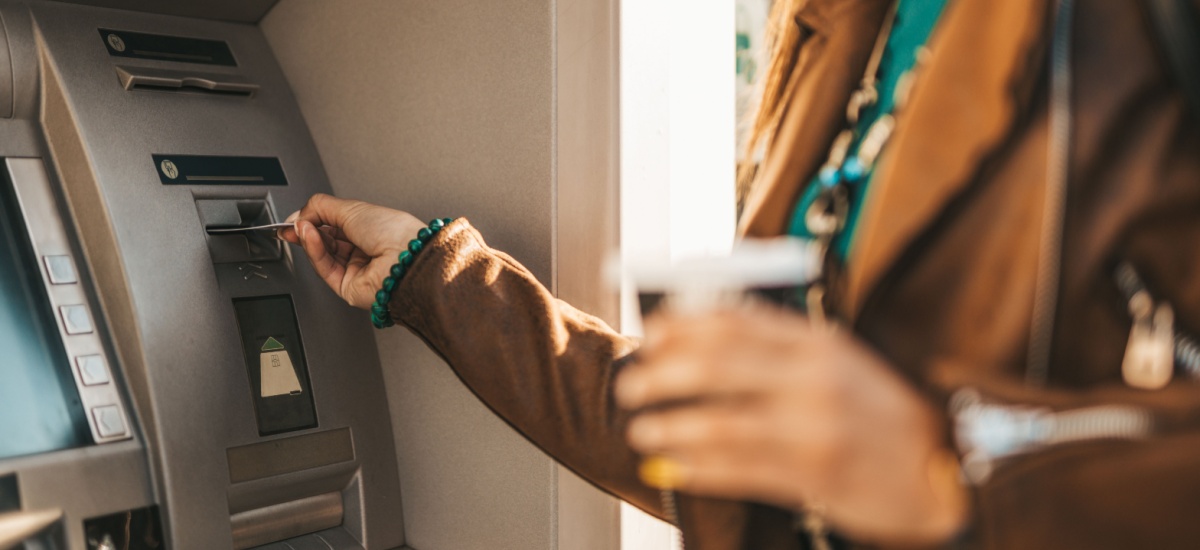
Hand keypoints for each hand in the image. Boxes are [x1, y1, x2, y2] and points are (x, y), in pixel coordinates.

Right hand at [279, 194, 425, 308]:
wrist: (405, 258)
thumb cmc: (393, 232)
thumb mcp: (352, 208)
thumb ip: (320, 207)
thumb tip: (300, 214)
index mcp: (371, 229)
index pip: (334, 225)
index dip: (313, 220)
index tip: (295, 216)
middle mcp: (365, 250)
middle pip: (326, 241)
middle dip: (307, 231)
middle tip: (291, 224)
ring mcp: (357, 269)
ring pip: (323, 255)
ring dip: (310, 239)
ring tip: (302, 228)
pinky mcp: (349, 287)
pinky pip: (325, 268)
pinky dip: (315, 252)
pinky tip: (309, 238)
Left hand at [615, 307, 967, 544]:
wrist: (948, 468)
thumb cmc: (884, 416)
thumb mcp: (839, 364)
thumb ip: (781, 349)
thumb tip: (706, 341)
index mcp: (819, 343)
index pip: (734, 320)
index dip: (682, 326)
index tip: (651, 333)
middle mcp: (813, 378)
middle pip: (716, 365)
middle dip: (662, 374)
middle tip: (633, 385)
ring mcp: (814, 426)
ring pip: (720, 422)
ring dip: (671, 426)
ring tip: (643, 430)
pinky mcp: (815, 474)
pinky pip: (739, 469)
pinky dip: (697, 468)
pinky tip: (672, 468)